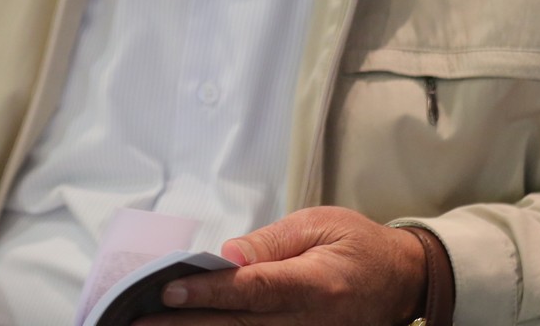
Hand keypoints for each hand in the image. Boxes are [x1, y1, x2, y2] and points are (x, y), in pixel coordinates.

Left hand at [136, 206, 425, 324]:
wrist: (401, 282)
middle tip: (138, 322)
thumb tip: (227, 256)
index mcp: (315, 283)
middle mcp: (308, 322)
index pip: (253, 289)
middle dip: (184, 325)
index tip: (169, 290)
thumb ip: (272, 243)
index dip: (209, 291)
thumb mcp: (320, 224)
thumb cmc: (358, 246)